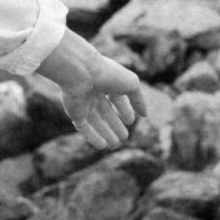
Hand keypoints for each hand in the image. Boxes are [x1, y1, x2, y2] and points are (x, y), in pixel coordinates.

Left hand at [32, 28, 142, 150]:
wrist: (80, 73)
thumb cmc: (107, 74)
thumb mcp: (131, 84)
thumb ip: (139, 100)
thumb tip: (145, 115)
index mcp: (106, 82)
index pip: (116, 98)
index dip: (124, 109)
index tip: (131, 121)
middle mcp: (93, 93)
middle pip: (105, 112)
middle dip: (115, 124)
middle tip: (124, 137)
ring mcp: (83, 103)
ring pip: (95, 122)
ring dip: (106, 133)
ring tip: (115, 144)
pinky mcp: (74, 113)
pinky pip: (84, 128)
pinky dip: (93, 137)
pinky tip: (102, 145)